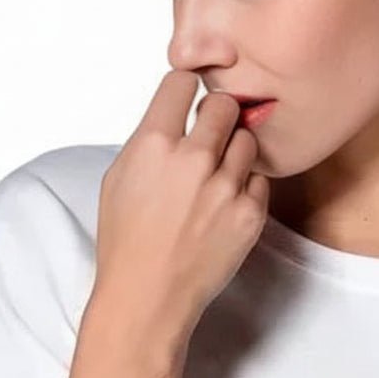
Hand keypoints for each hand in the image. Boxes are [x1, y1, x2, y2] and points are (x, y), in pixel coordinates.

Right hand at [92, 69, 269, 330]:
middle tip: (208, 134)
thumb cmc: (127, 238)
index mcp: (153, 145)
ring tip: (214, 176)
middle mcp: (193, 160)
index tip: (186, 99)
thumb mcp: (119, 177)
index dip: (184, 88)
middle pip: (224, 104)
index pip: (181, 81)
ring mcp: (225, 187)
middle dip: (216, 114)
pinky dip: (245, 186)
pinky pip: (259, 178)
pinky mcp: (250, 212)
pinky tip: (223, 203)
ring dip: (233, 151)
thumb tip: (177, 108)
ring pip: (247, 140)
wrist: (149, 295)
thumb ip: (151, 136)